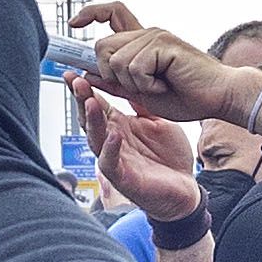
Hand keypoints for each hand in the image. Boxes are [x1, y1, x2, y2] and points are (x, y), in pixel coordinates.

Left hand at [66, 3, 261, 128]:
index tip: (74, 24)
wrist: (218, 99)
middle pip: (101, 46)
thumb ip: (115, 81)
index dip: (90, 13)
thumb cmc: (186, 96)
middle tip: (139, 85)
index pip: (111, 13)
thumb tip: (86, 73)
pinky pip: (134, 67)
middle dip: (110, 73)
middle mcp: (147, 33)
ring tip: (158, 85)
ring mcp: (155, 36)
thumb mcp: (140, 92)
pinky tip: (165, 84)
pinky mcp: (163, 43)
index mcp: (142, 42)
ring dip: (132, 83)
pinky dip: (146, 85)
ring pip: (115, 60)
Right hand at [68, 76, 201, 220]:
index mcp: (119, 126)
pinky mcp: (124, 178)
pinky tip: (113, 135)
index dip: (86, 89)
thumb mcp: (159, 122)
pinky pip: (111, 163)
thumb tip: (130, 80)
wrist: (186, 190)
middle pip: (90, 118)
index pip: (97, 104)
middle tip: (76, 80)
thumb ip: (142, 105)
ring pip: (95, 139)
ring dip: (91, 121)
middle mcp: (112, 142)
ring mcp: (116, 160)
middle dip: (82, 99)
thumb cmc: (171, 158)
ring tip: (90, 102)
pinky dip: (110, 149)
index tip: (75, 71)